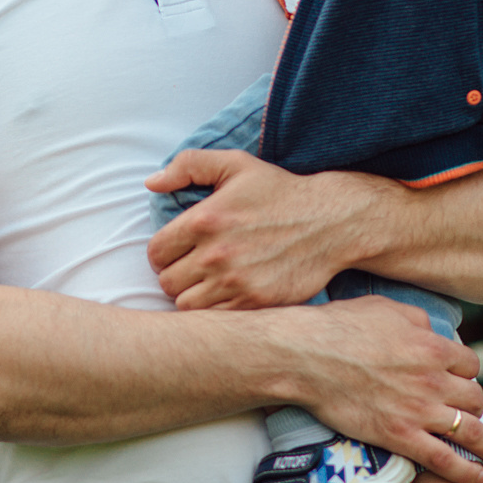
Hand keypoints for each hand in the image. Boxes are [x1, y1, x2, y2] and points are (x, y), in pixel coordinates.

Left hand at [144, 147, 384, 309]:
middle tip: (192, 268)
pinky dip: (215, 309)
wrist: (331, 222)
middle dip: (175, 275)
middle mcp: (216, 254)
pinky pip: (215, 318)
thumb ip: (189, 165)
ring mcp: (236, 282)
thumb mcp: (236, 164)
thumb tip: (152, 183)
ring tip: (207, 283)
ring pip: (186, 305)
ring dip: (192, 295)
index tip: (178, 251)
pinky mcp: (255, 302)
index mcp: (205, 220)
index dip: (163, 253)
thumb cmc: (280, 191)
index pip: (156, 253)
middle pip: (167, 282)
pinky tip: (227, 293)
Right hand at [289, 296, 482, 482]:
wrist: (307, 357)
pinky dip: (465, 471)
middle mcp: (434, 380)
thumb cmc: (340, 327)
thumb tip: (431, 330)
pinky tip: (476, 475)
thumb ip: (418, 320)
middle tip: (471, 414)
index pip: (471, 365)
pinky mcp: (400, 437)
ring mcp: (419, 411)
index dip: (467, 374)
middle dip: (476, 406)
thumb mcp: (387, 307)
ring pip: (471, 431)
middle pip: (475, 398)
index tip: (461, 382)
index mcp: (433, 347)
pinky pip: (444, 460)